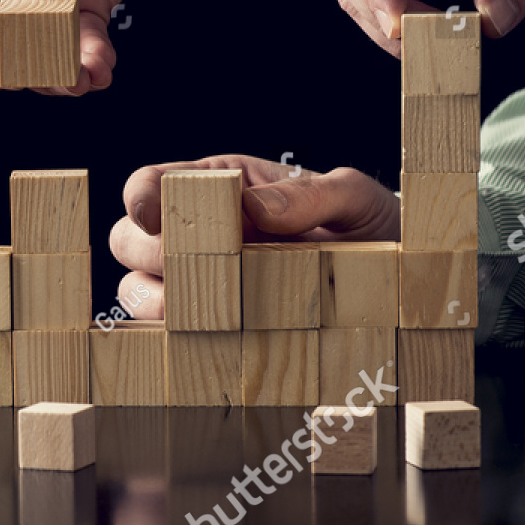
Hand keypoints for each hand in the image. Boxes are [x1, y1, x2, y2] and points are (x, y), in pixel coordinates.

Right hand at [0, 0, 153, 94]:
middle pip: (0, 53)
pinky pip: (80, 41)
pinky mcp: (79, 0)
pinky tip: (102, 67)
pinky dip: (91, 59)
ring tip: (86, 76)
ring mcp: (36, 0)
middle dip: (29, 70)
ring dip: (63, 73)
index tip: (7, 73)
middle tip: (60, 74)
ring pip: (42, 55)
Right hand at [108, 156, 399, 319]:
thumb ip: (311, 194)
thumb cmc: (369, 225)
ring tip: (204, 314)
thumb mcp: (353, 199)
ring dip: (157, 302)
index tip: (156, 216)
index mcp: (217, 184)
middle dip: (150, 256)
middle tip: (194, 271)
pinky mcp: (210, 327)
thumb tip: (256, 207)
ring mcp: (199, 282)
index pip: (150, 183)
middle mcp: (196, 232)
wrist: (396, 277)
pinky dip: (172, 338)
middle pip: (128, 239)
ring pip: (135, 289)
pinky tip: (208, 340)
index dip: (141, 197)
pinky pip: (164, 334)